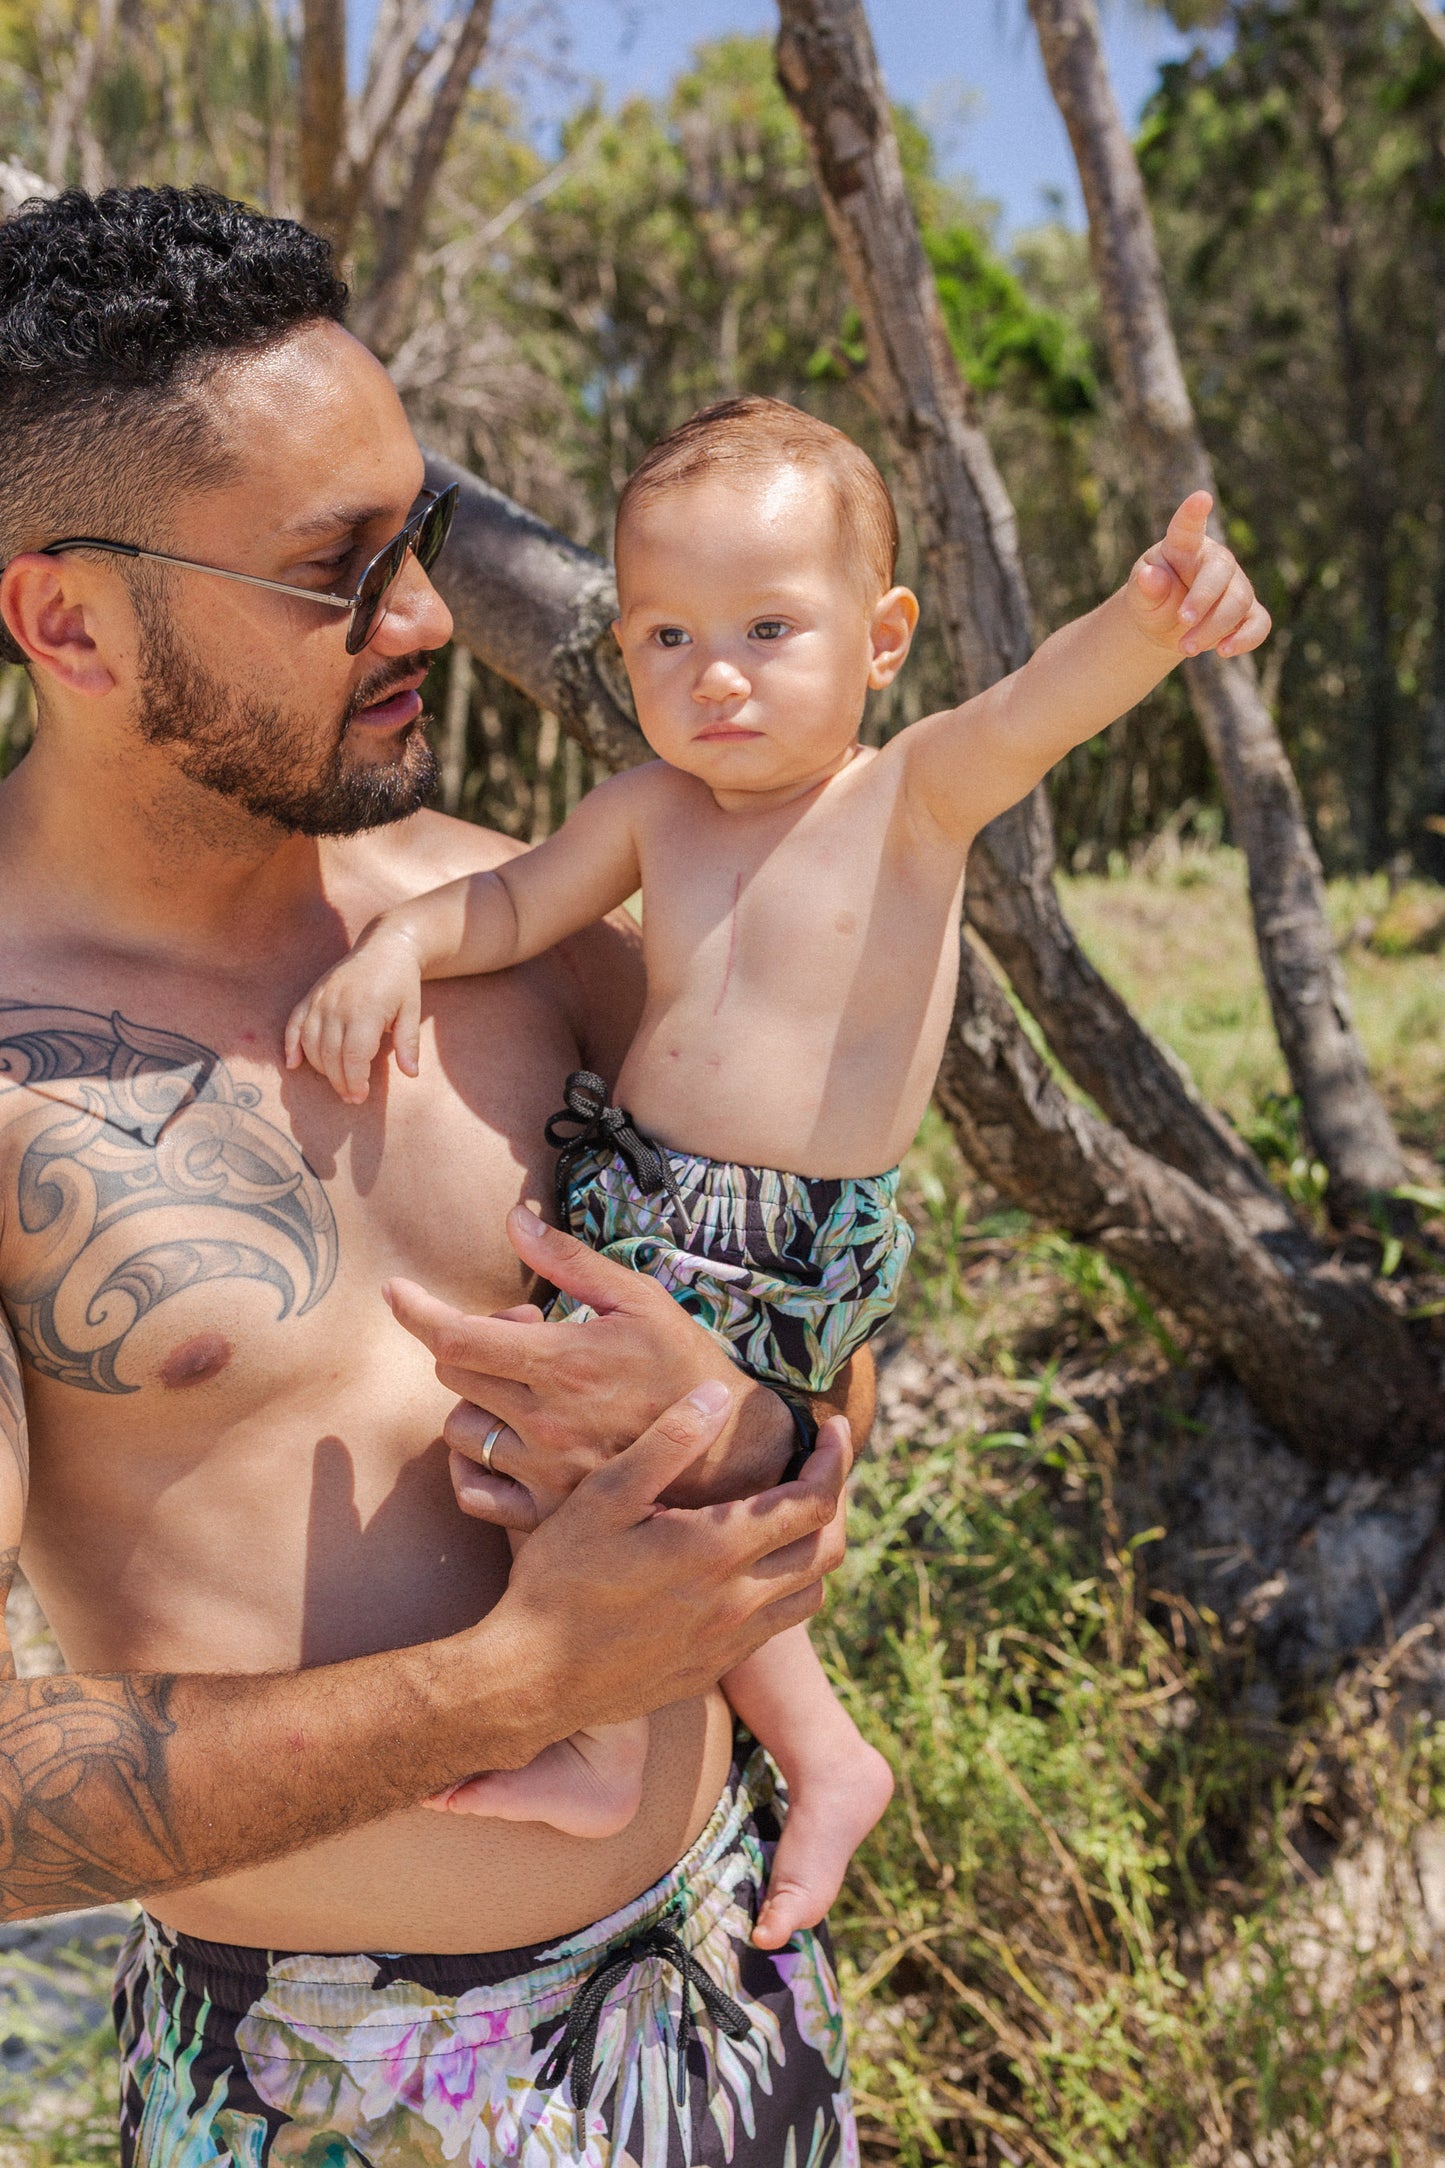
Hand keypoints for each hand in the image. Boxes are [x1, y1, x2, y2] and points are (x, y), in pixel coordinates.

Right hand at [284, 924, 423, 1104]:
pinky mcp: (312, 996)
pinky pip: (294, 1024)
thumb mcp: (412, 1010)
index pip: (354, 1057)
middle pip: (331, 1056)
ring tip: (336, 1082)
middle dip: (339, 1081)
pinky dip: (290, 1045)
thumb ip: (408, 1042)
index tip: (360, 1097)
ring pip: (311, 1045)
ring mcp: (321, 1000)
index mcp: (366, 1011)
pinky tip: (293, 1064)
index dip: (355, 1081)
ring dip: (320, 1069)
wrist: (384, 947)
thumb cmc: (401, 982)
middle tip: (350, 1097)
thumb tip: (411, 1074)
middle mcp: (339, 1006)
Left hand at [384, 1204, 797, 1529]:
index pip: (456, 1338)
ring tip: (527, 1393)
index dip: (415, 1311)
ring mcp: (542, 1472)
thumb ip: (570, 1261)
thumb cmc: (685, 1365)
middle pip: (454, 1375)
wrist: (730, 1452)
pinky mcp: (547, 1512)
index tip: (395, 1292)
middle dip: (474, 1344)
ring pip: (460, 1429)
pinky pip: (472, 1492)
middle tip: (526, 1338)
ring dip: (478, 1402)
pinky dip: (474, 1465)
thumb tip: (515, 1218)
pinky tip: (506, 1444)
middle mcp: (542, 1421)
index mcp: (561, 1362)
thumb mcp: (639, 1299)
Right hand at [484, 1378, 853, 1743]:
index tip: (833, 1426)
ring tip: (790, 1513)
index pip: (815, 1502)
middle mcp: (739, 1602)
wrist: (532, 1682)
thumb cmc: (558, 1582)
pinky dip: (781, 1589)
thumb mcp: (603, 1497)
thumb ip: (667, 1443)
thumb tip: (720, 1395)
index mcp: (719, 1552)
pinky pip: (774, 1629)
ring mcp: (729, 1643)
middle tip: (821, 1463)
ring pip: (810, 1594)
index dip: (835, 1459)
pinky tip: (747, 1566)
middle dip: (836, 1499)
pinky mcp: (712, 1670)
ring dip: (813, 1549)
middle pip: (829, 1549)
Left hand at [1129, 492, 1270, 659]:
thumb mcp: (1140, 595)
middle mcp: (1215, 561)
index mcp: (1184, 547)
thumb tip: (1150, 577)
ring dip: (1213, 628)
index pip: (1187, 527)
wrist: (1167, 625)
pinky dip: (1245, 639)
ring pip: (1238, 603)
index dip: (1193, 513)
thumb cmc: (1154, 600)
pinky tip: (1223, 651)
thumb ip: (1144, 587)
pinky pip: (1258, 624)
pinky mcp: (1248, 613)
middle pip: (1221, 574)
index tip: (1200, 498)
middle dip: (1203, 600)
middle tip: (1182, 621)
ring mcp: (1236, 585)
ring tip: (1185, 648)